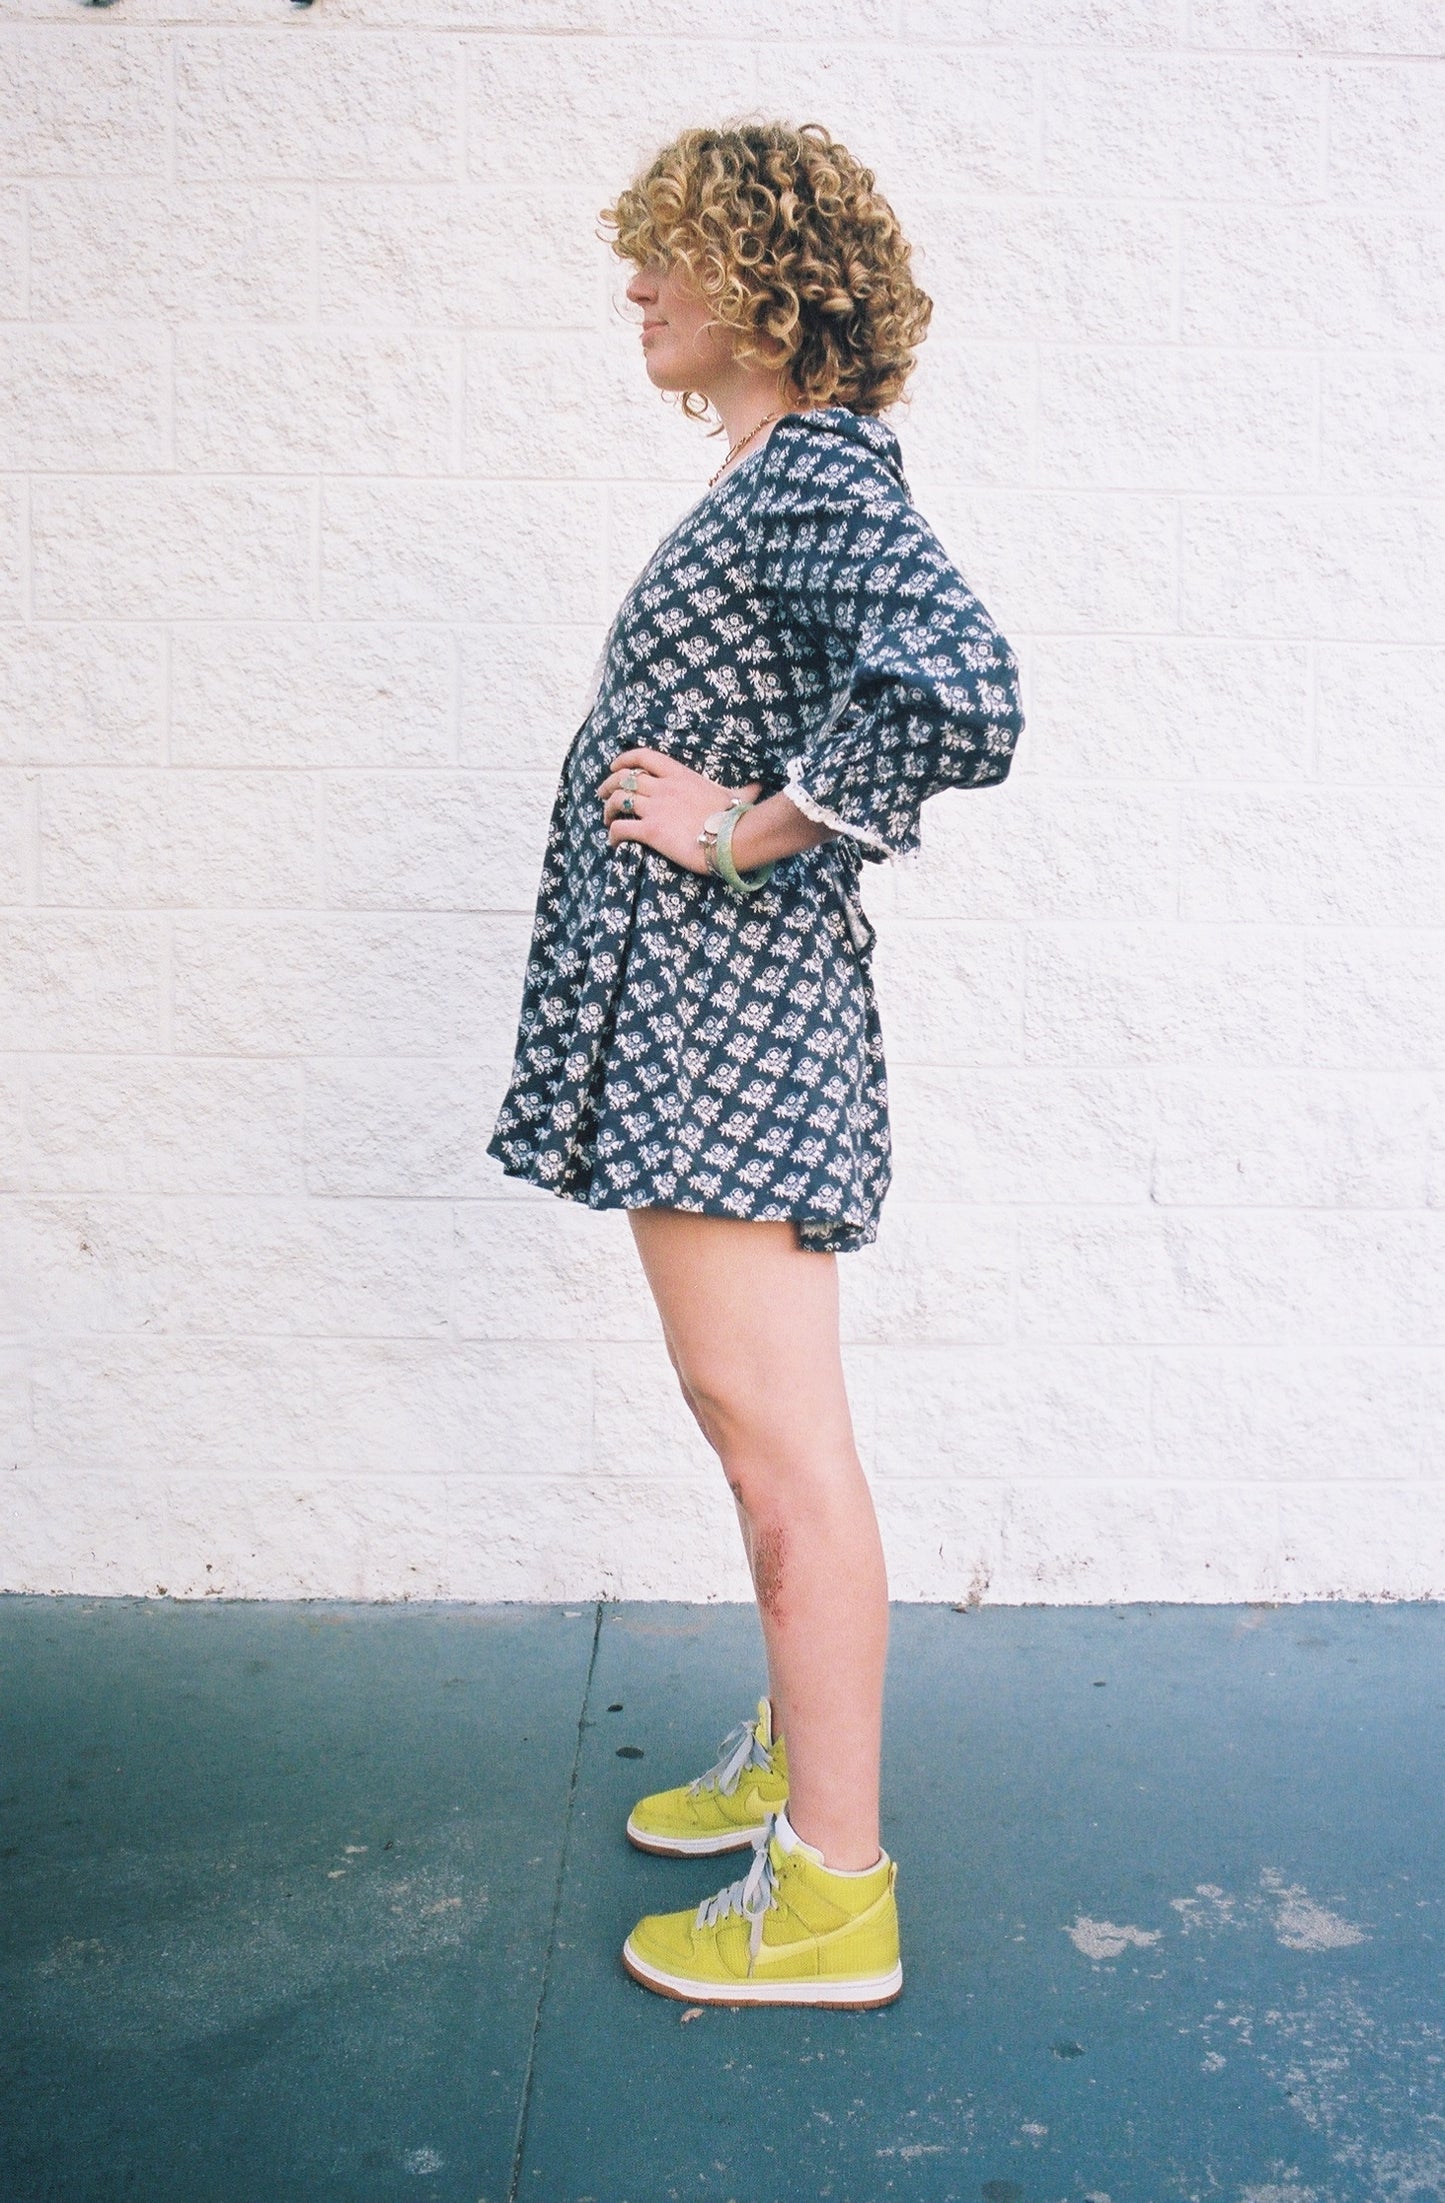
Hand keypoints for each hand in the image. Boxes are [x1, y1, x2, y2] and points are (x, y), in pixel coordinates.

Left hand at [597, 748, 761, 875]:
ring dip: (608, 809)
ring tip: (607, 819)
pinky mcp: (651, 831)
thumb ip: (743, 789)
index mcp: (678, 774)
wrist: (733, 838)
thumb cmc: (735, 817)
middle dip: (608, 785)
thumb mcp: (738, 795)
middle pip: (623, 779)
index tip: (614, 766)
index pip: (643, 757)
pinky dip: (612, 834)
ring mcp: (655, 808)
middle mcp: (663, 787)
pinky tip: (613, 841)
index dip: (623, 759)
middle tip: (602, 795)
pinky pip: (621, 828)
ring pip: (618, 801)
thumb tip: (760, 786)